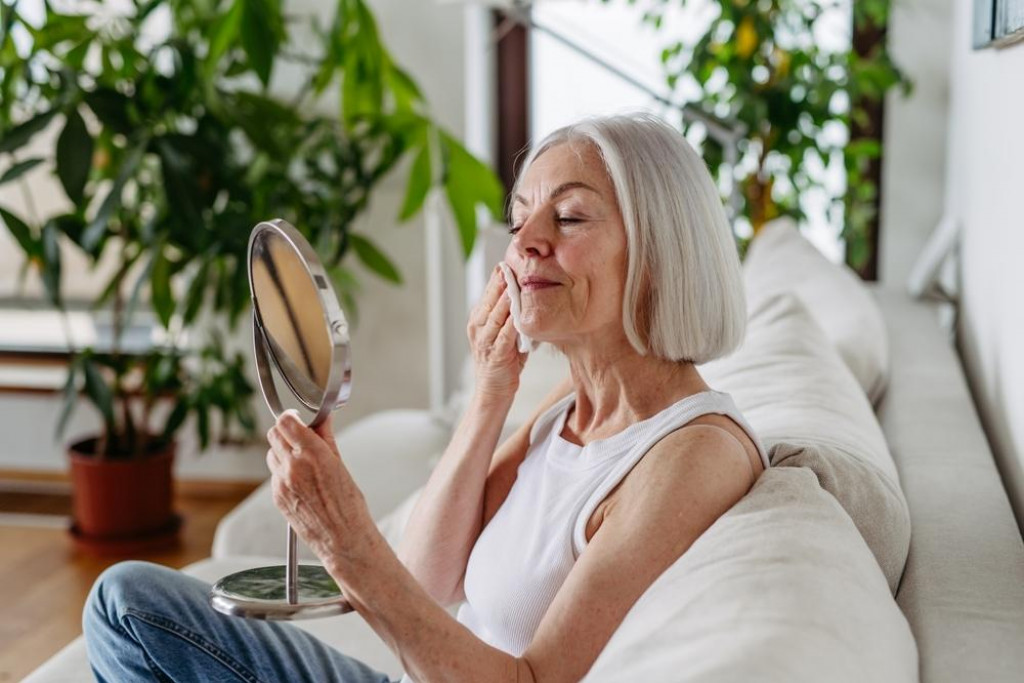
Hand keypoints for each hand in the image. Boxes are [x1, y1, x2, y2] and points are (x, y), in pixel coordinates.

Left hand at [265, 411, 379, 575]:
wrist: (342, 538)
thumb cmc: (348, 505)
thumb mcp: (340, 464)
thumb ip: (326, 438)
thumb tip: (322, 420)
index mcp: (313, 454)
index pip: (286, 421)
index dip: (290, 417)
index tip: (296, 418)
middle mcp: (293, 466)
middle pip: (274, 434)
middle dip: (285, 433)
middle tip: (299, 439)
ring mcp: (281, 482)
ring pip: (271, 454)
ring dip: (282, 452)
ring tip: (302, 463)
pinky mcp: (277, 496)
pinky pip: (274, 475)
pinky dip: (284, 473)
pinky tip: (301, 483)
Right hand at [467, 265, 526, 401]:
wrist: (492, 393)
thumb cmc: (502, 364)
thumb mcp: (505, 335)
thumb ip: (512, 317)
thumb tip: (529, 297)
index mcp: (478, 320)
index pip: (488, 292)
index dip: (499, 277)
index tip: (510, 261)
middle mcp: (478, 327)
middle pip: (490, 298)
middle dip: (502, 282)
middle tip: (514, 264)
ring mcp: (485, 340)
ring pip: (496, 313)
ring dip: (506, 297)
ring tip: (517, 282)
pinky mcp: (496, 354)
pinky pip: (505, 333)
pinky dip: (513, 321)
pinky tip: (520, 311)